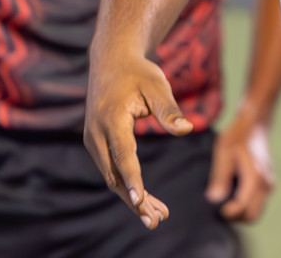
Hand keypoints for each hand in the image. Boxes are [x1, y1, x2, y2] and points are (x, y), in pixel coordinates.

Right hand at [84, 46, 194, 229]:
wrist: (110, 60)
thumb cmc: (138, 72)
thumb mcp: (157, 85)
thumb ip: (169, 110)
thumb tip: (187, 130)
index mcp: (111, 118)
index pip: (123, 155)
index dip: (133, 179)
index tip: (141, 200)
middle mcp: (96, 133)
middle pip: (115, 175)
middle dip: (135, 200)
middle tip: (157, 220)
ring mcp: (93, 140)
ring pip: (112, 177)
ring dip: (132, 198)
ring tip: (158, 217)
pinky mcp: (96, 144)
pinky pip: (111, 170)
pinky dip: (127, 186)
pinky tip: (146, 199)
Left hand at [206, 111, 275, 222]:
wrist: (255, 123)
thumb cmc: (237, 135)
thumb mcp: (224, 152)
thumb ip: (220, 177)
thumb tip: (214, 200)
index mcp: (256, 177)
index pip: (242, 208)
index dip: (227, 213)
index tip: (213, 207)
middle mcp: (266, 184)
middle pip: (251, 216)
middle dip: (234, 216)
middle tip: (217, 207)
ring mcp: (269, 185)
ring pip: (255, 212)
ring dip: (240, 211)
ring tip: (223, 200)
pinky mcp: (268, 184)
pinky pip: (257, 204)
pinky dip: (245, 205)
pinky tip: (231, 194)